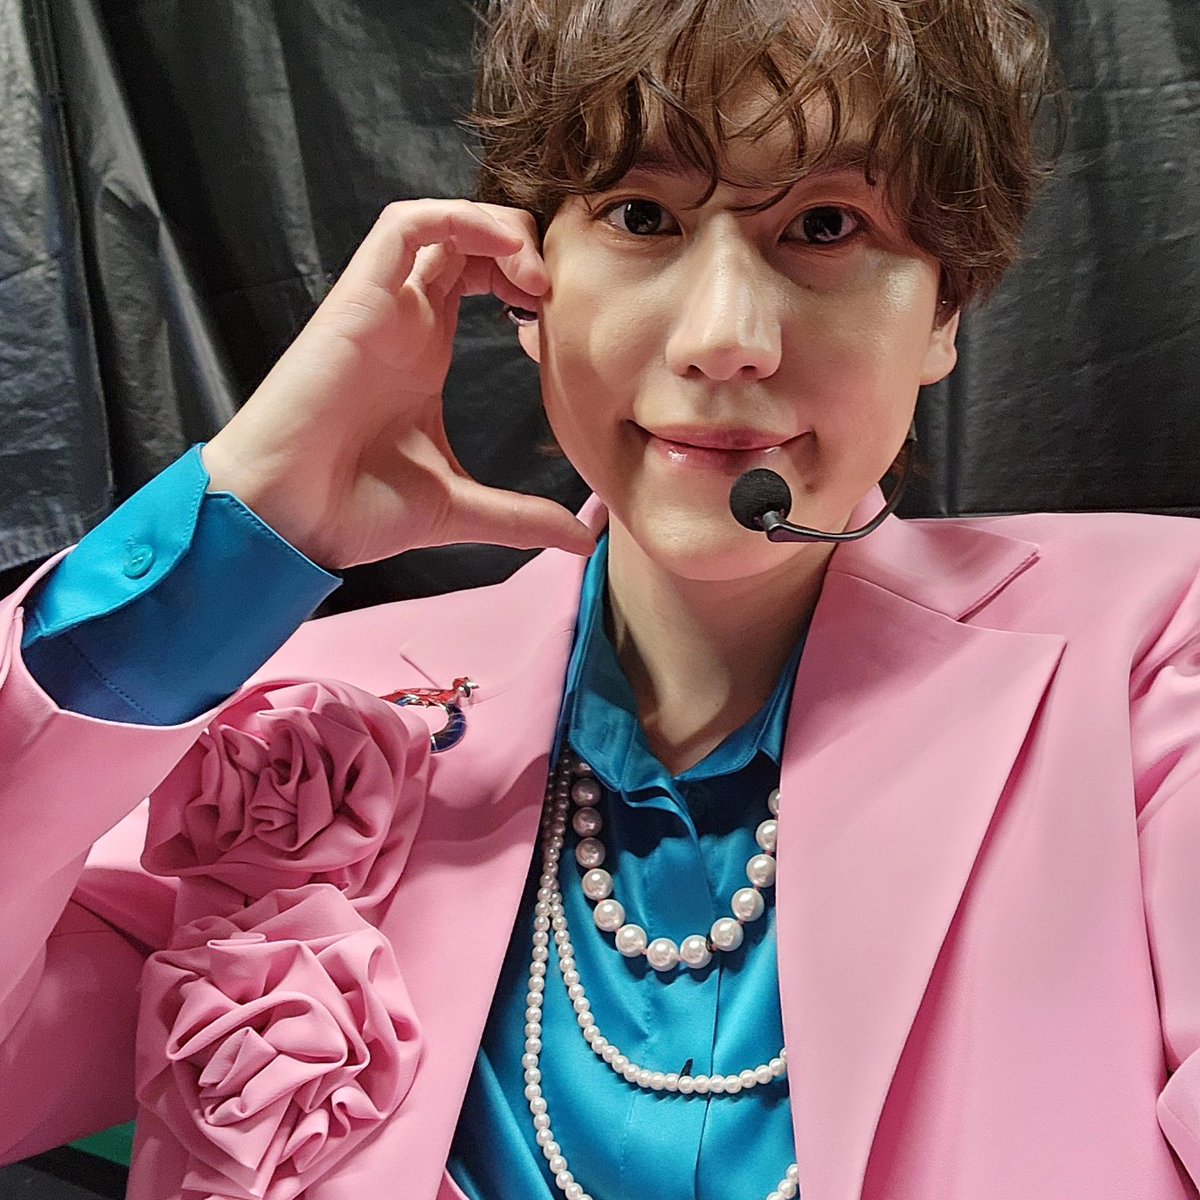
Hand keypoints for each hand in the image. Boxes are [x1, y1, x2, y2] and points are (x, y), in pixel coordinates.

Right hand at [200, 199, 593, 568]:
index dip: (526, 281)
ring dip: (497, 229)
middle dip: (523, 247)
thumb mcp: (458, 508)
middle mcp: (404, 320)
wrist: (288, 521)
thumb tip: (582, 540)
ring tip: (536, 275)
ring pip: (439, 221)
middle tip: (560, 293)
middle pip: (466, 241)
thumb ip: (521, 516)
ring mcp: (381, 306)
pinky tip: (503, 255)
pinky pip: (405, 226)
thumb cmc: (353, 508)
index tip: (565, 320)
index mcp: (424, 351)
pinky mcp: (358, 299)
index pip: (479, 278)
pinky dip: (458, 221)